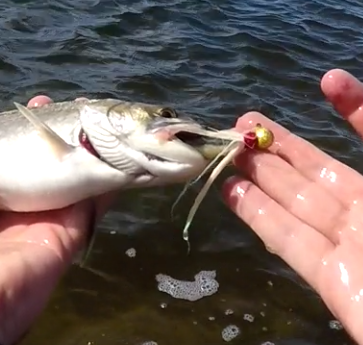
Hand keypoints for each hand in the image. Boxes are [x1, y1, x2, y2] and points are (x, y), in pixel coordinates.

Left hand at [0, 95, 109, 344]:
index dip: (12, 131)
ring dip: (79, 151)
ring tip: (89, 117)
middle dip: (48, 137)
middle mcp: (1, 213)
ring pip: (63, 182)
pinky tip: (111, 149)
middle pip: (33, 167)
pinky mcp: (60, 242)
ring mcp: (33, 227)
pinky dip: (103, 180)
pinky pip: (87, 207)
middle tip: (60, 108)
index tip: (28, 107)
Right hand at [223, 68, 362, 341]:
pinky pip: (290, 241)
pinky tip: (232, 192)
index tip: (329, 81)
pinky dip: (259, 215)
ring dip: (259, 177)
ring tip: (226, 152)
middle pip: (319, 173)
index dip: (356, 109)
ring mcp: (352, 245)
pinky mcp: (333, 281)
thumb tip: (346, 88)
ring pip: (297, 203)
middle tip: (241, 124)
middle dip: (280, 147)